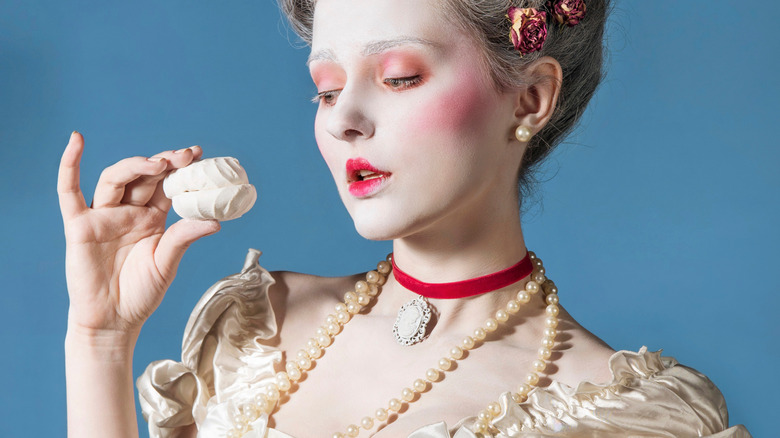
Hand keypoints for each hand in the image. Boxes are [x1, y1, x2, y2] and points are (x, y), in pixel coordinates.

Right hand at [58, 132, 220, 336]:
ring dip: (134, 166)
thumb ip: (184, 238)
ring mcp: (103, 216)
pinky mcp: (79, 225)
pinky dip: (69, 166)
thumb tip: (215, 221)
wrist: (114, 320)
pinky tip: (76, 142)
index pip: (166, 185)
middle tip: (185, 155)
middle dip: (164, 163)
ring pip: (115, 179)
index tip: (199, 154)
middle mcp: (128, 211)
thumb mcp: (167, 263)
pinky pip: (69, 192)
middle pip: (143, 177)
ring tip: (158, 163)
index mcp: (152, 217)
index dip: (180, 169)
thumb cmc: (141, 292)